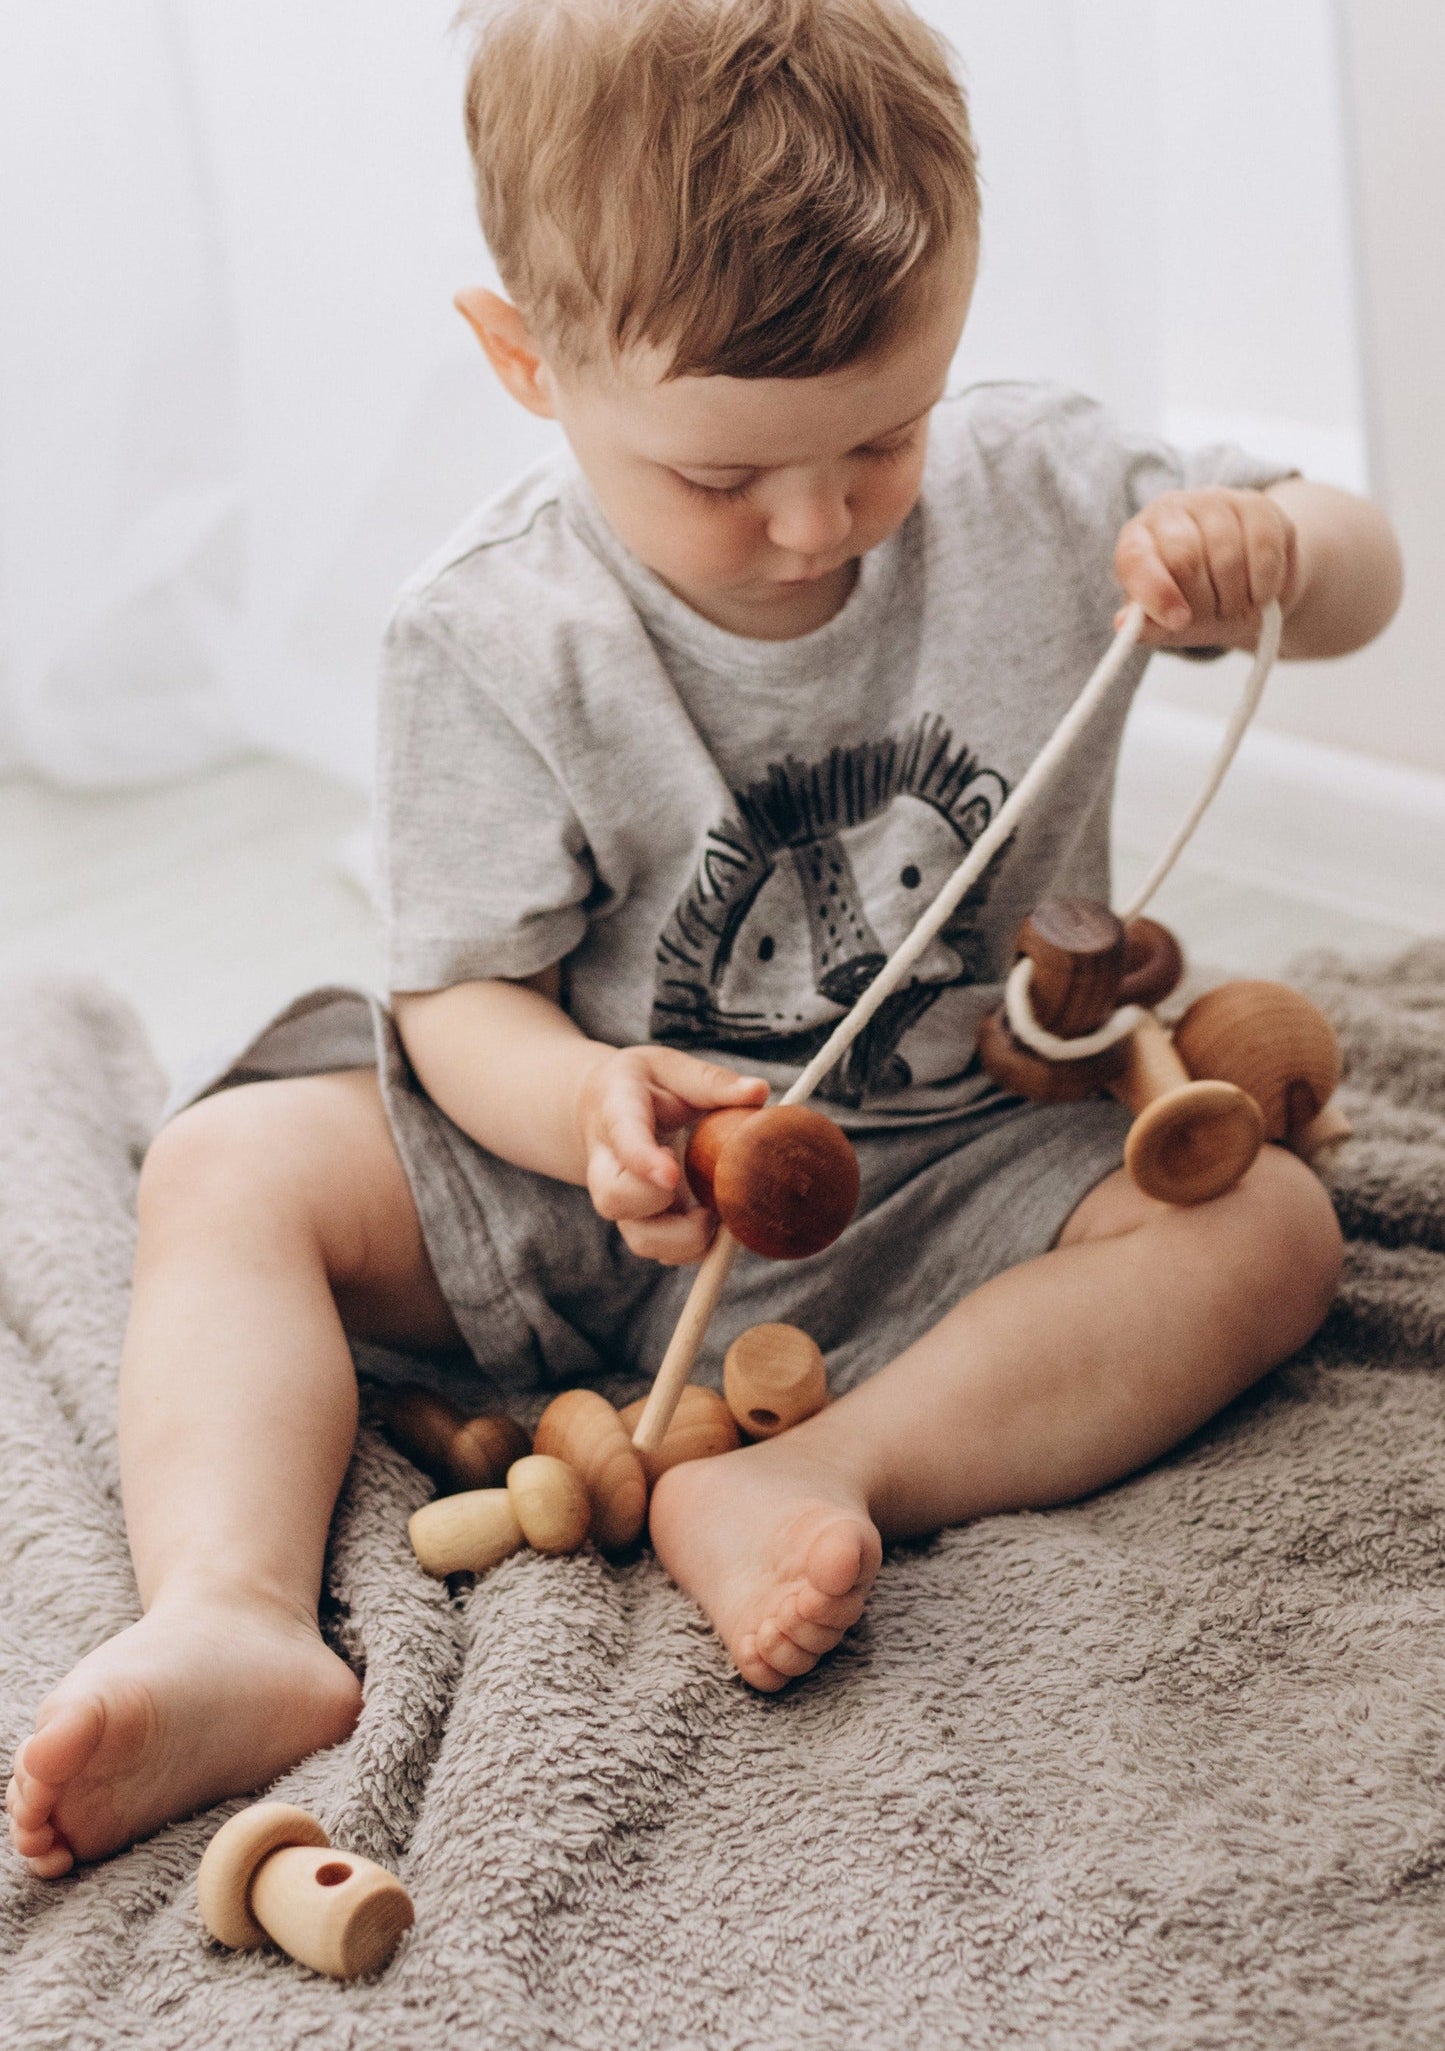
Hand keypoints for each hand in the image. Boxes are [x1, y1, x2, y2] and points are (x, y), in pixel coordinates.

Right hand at [576, 1046, 767, 1263]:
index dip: (644, 1161)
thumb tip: (759, 1091)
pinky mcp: (643, 1221)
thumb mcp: (669, 1067)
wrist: (601, 1109)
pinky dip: (693, 1250)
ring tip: (716, 1215)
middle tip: (703, 1199)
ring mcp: (624, 1198)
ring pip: (639, 1238)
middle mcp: (610, 1164)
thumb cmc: (640, 1086)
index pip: (623, 1139)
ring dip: (685, 1240)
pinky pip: (662, 1252)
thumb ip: (710, 1082)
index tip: (670, 1176)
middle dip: (661, 1208)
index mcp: (615, 1113)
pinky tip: (714, 1226)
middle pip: (615, 1200)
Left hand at [1114, 486, 1297, 649]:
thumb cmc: (1193, 602)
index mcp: (1137, 539)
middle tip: (1214, 618)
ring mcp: (1214, 501)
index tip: (1178, 622)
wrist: (1244, 585)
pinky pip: (1264, 548)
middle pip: (1185, 557)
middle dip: (1203, 601)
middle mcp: (1171, 510)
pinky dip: (1264, 584)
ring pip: (1227, 555)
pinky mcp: (1257, 505)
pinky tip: (1261, 595)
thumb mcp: (1166, 623)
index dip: (1157, 592)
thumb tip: (1123, 623)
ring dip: (1235, 597)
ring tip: (1236, 607)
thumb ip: (1146, 626)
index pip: (1137, 559)